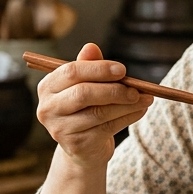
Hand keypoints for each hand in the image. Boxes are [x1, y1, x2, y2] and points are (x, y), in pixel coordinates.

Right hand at [36, 43, 152, 166]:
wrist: (84, 147)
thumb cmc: (85, 108)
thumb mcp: (86, 85)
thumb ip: (88, 66)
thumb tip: (91, 47)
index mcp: (47, 86)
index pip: (71, 72)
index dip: (98, 69)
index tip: (123, 70)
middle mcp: (47, 108)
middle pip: (83, 93)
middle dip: (114, 89)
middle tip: (136, 89)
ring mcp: (59, 129)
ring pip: (98, 113)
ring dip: (126, 105)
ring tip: (145, 99)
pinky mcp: (76, 145)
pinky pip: (107, 128)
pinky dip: (127, 118)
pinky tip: (140, 111)